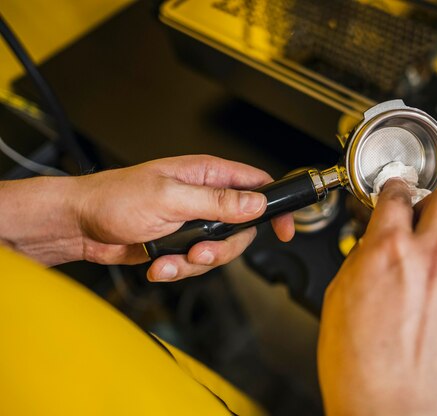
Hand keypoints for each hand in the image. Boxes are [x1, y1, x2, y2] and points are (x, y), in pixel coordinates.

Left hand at [75, 155, 293, 280]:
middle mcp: (204, 198)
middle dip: (225, 247)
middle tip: (201, 249)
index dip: (275, 204)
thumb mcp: (169, 198)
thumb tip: (255, 204)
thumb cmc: (115, 198)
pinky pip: (196, 263)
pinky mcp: (181, 243)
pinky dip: (179, 269)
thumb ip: (216, 202)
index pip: (257, 184)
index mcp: (206, 175)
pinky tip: (160, 263)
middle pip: (243, 227)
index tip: (285, 227)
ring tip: (172, 259)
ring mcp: (194, 222)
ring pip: (220, 250)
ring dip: (197, 262)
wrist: (82, 225)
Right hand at [317, 181, 436, 415]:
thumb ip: (361, 260)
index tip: (394, 192)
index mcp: (386, 251)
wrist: (388, 407)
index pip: (398, 194)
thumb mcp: (339, 297)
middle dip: (434, 199)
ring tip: (434, 246)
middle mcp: (427, 259)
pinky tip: (436, 289)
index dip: (394, 188)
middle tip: (420, 213)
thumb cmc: (357, 363)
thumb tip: (372, 245)